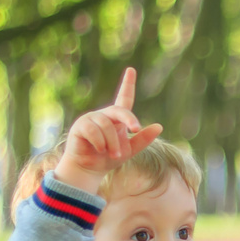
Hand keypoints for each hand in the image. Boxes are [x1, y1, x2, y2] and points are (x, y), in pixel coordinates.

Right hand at [52, 67, 162, 193]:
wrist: (90, 170)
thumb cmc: (109, 158)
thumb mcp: (129, 150)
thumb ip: (143, 139)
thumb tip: (159, 126)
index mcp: (117, 119)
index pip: (124, 98)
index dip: (127, 84)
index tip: (131, 70)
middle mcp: (104, 115)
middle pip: (120, 110)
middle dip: (129, 118)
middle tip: (136, 128)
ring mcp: (91, 119)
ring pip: (107, 125)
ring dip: (113, 142)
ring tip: (113, 154)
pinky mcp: (80, 126)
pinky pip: (94, 131)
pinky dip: (100, 143)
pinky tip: (99, 150)